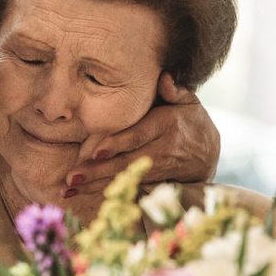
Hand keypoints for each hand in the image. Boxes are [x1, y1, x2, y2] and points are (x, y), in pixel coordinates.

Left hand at [63, 74, 220, 197]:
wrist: (208, 154)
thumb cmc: (191, 120)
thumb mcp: (189, 102)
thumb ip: (174, 90)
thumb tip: (164, 78)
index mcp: (166, 125)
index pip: (139, 136)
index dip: (118, 144)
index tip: (97, 152)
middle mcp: (161, 150)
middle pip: (126, 162)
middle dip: (98, 171)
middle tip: (72, 177)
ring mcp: (156, 170)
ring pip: (122, 178)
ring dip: (94, 185)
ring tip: (68, 190)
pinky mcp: (152, 183)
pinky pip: (124, 188)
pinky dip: (101, 193)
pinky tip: (78, 197)